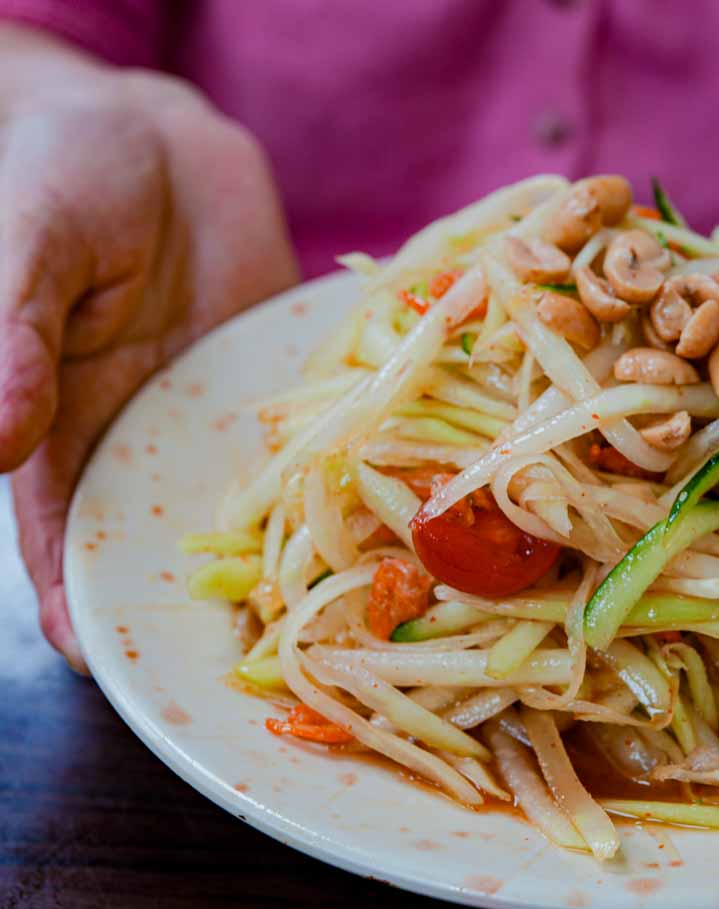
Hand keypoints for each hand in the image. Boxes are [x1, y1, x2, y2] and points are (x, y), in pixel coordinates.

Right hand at [0, 34, 298, 670]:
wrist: (157, 139)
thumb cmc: (64, 176)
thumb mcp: (28, 240)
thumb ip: (10, 332)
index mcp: (62, 423)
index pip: (61, 535)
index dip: (75, 603)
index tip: (102, 665)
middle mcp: (146, 438)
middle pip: (166, 543)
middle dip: (199, 605)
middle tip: (250, 669)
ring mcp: (222, 418)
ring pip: (253, 506)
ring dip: (289, 553)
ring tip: (336, 613)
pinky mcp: (286, 386)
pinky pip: (317, 438)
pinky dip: (348, 471)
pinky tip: (390, 505)